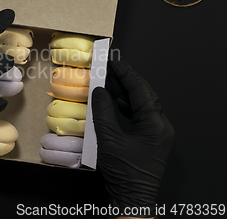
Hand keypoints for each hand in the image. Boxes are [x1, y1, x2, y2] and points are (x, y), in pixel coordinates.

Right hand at [92, 59, 173, 217]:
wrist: (132, 197)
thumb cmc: (123, 170)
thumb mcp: (109, 139)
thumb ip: (103, 112)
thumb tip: (99, 91)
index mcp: (156, 124)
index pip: (142, 91)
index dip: (127, 74)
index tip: (114, 61)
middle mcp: (159, 125)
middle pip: (144, 95)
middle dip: (126, 80)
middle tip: (109, 67)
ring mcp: (155, 133)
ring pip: (140, 105)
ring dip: (124, 93)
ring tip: (106, 80)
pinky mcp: (147, 139)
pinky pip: (136, 116)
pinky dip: (123, 106)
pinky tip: (110, 101)